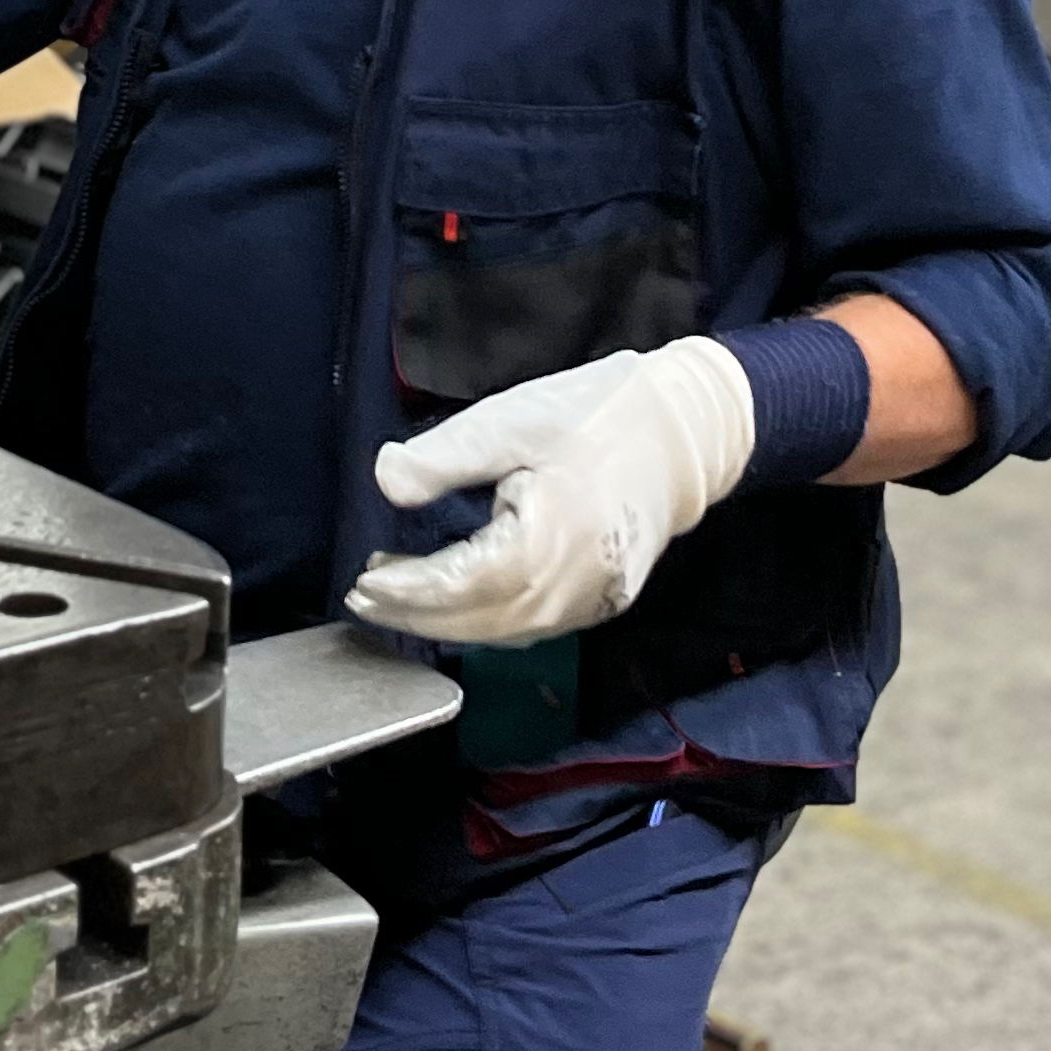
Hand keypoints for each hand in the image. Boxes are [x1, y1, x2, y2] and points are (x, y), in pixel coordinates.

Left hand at [345, 338, 755, 646]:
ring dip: (451, 625)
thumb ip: (444, 456)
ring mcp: (594, 600)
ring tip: (403, 601)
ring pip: (507, 634)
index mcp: (546, 542)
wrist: (687, 430)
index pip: (457, 587)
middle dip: (417, 617)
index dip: (406, 592)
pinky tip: (463, 602)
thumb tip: (385, 480)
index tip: (363, 583)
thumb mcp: (511, 420)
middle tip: (367, 600)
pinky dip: (491, 622)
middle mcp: (571, 587)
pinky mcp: (607, 599)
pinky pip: (536, 626)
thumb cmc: (601, 416)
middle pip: (478, 623)